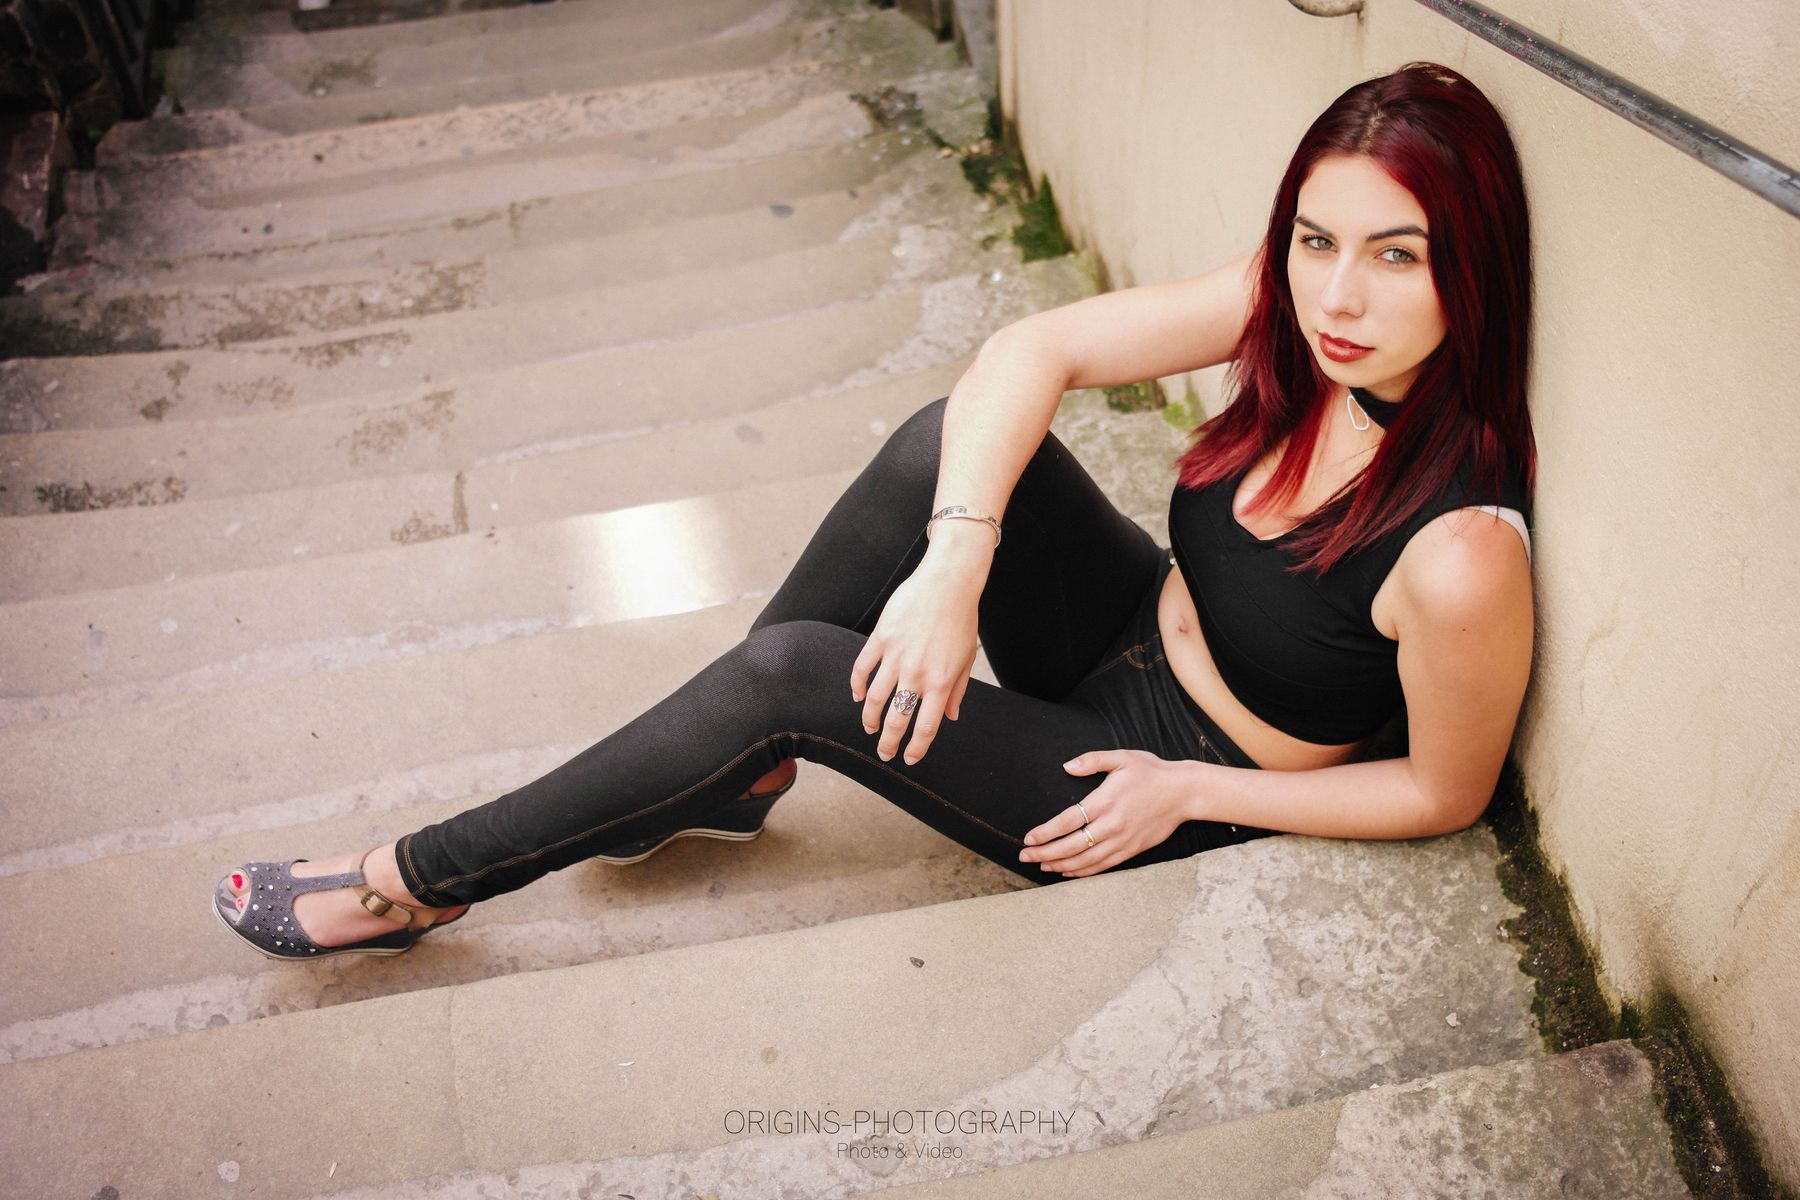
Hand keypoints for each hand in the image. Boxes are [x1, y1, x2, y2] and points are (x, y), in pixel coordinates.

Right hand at [849, 561, 981, 765]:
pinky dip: (856, 686)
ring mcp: (896, 657)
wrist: (947, 583)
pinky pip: (862, 669)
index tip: (909, 759)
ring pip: (874, 699)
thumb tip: (951, 718)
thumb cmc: (961, 620)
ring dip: (869, 718)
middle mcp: (917, 675)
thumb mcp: (967, 658)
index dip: (916, 748)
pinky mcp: (881, 639)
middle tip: (884, 753)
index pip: (926, 727)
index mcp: (941, 683)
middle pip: (897, 720)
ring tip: (869, 727)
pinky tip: (857, 696)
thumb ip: (958, 690)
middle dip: (889, 743)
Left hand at [1019, 750, 1195, 876]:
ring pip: (1085, 860)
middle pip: (1071, 846)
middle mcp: (1112, 825)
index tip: (1028, 838)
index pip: (1067, 822)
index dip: (1045, 833)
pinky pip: (1103, 865)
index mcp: (1105, 801)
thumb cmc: (1152, 772)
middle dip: (1044, 854)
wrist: (1184, 793)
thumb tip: (1067, 766)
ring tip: (1041, 866)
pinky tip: (1069, 871)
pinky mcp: (1132, 850)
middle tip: (1025, 857)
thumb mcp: (1122, 757)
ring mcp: (1122, 841)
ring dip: (1060, 865)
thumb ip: (1092, 761)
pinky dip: (1083, 871)